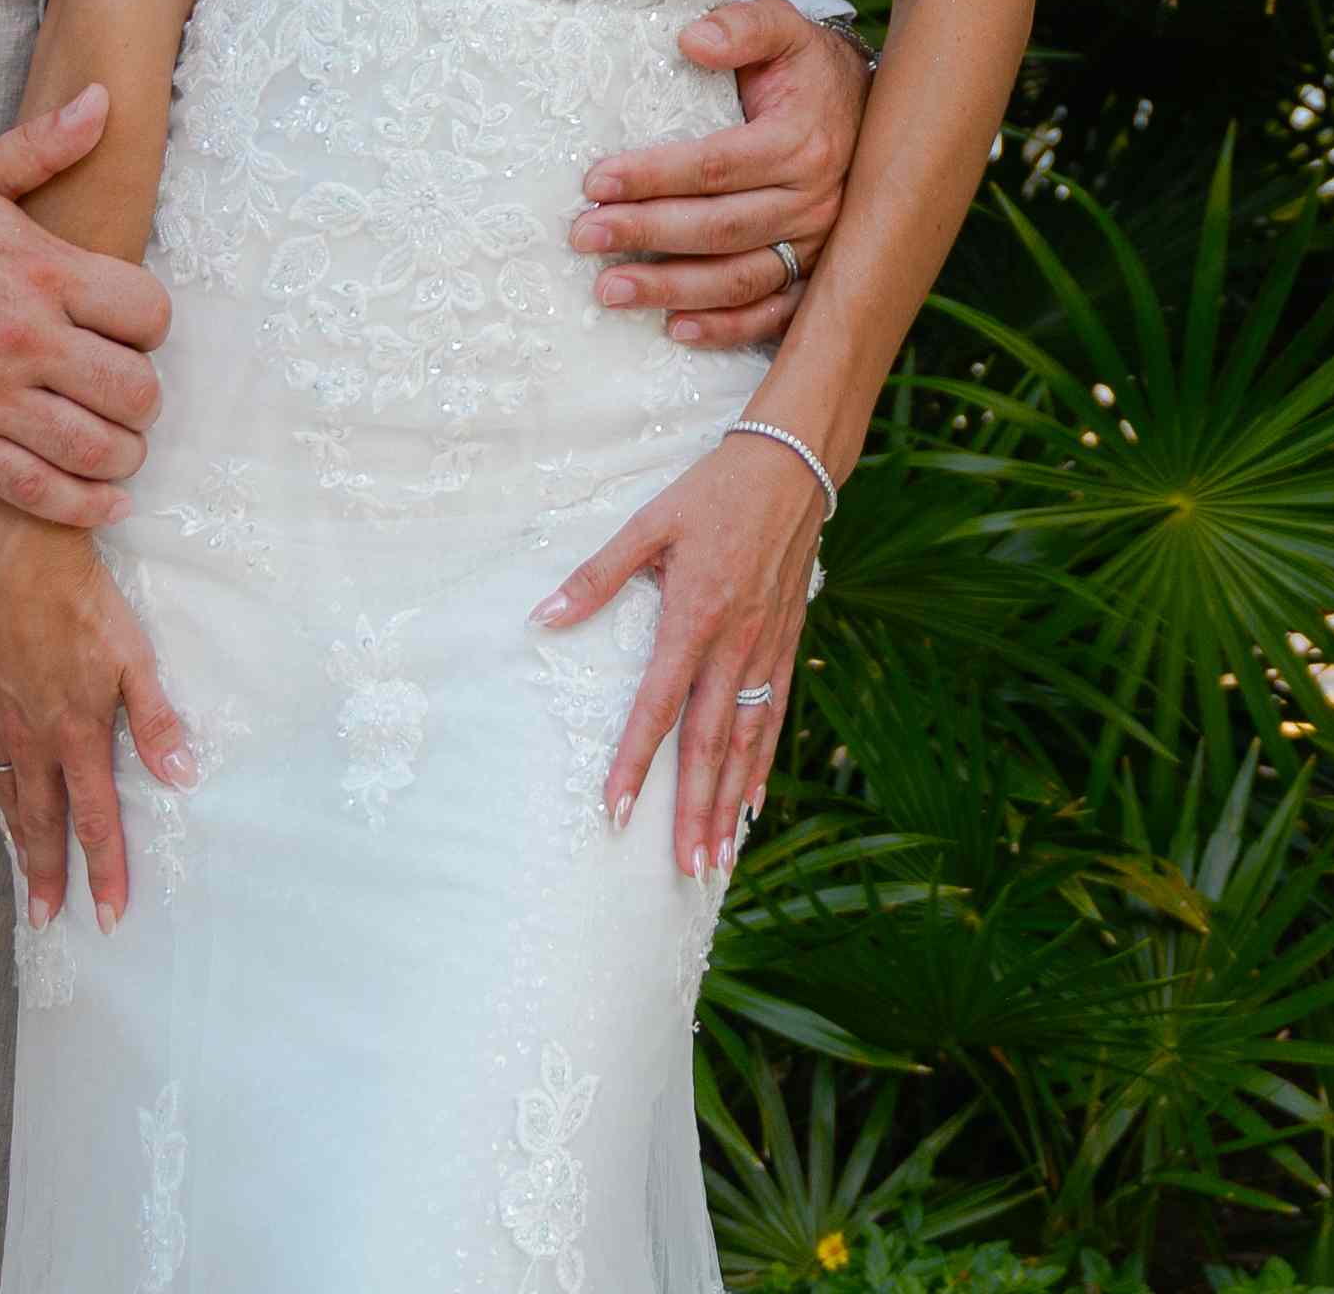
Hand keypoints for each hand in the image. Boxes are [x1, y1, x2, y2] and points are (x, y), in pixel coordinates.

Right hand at [0, 81, 173, 525]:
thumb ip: (44, 147)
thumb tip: (102, 100)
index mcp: (42, 273)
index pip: (147, 312)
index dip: (152, 324)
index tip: (134, 327)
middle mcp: (26, 341)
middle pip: (133, 389)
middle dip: (144, 396)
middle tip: (130, 391)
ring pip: (95, 448)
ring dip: (123, 452)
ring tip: (120, 442)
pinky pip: (39, 491)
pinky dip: (84, 505)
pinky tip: (108, 500)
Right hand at [0, 490, 196, 927]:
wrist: (9, 552)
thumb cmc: (81, 598)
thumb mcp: (135, 654)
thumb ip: (157, 720)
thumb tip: (183, 777)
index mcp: (75, 733)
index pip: (95, 821)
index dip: (105, 872)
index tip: (109, 917)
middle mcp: (29, 739)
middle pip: (40, 825)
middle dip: (47, 878)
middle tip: (47, 921)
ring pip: (6, 798)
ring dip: (17, 843)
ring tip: (25, 879)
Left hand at [538, 426, 826, 876]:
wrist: (792, 466)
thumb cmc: (714, 491)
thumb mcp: (649, 523)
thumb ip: (597, 577)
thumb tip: (542, 618)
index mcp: (694, 616)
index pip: (658, 706)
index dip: (634, 762)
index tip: (615, 811)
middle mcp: (735, 643)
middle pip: (710, 741)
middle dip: (695, 809)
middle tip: (686, 868)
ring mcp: (767, 647)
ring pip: (748, 739)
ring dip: (731, 801)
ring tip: (720, 855)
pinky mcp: (788, 641)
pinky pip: (776, 713)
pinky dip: (764, 761)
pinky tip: (754, 801)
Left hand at [574, 0, 860, 349]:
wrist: (868, 107)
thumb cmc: (807, 69)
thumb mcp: (783, 28)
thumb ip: (742, 25)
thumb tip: (692, 40)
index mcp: (801, 142)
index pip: (716, 165)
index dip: (654, 175)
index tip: (595, 181)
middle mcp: (815, 200)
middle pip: (720, 227)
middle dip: (646, 234)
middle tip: (584, 236)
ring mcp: (818, 244)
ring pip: (740, 278)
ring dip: (672, 289)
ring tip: (608, 290)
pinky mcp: (817, 273)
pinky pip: (774, 313)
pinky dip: (726, 329)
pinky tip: (675, 330)